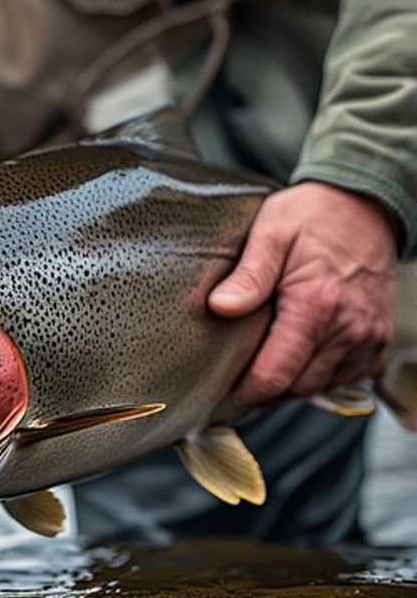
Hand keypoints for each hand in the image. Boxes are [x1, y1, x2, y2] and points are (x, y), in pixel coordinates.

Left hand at [208, 182, 397, 404]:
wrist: (364, 206)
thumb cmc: (312, 216)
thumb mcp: (271, 233)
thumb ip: (248, 275)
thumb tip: (220, 307)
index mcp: (317, 305)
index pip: (277, 374)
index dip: (246, 390)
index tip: (223, 390)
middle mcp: (349, 328)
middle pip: (297, 388)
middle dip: (264, 391)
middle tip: (233, 381)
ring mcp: (368, 337)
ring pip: (320, 387)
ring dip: (290, 386)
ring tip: (261, 370)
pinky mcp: (378, 340)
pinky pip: (345, 377)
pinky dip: (318, 377)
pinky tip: (296, 360)